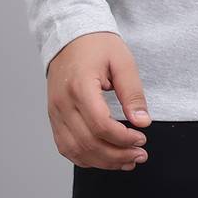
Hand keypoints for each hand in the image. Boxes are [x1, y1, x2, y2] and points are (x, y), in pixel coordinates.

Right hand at [46, 31, 151, 170]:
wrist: (70, 35)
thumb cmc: (97, 44)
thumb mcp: (122, 61)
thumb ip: (132, 92)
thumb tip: (142, 122)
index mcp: (80, 86)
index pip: (100, 124)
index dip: (123, 138)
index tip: (142, 138)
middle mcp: (63, 103)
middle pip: (88, 143)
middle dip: (117, 155)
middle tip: (140, 155)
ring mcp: (55, 113)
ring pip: (76, 151)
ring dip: (103, 162)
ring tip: (127, 161)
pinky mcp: (54, 118)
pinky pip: (66, 147)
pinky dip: (86, 158)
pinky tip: (106, 157)